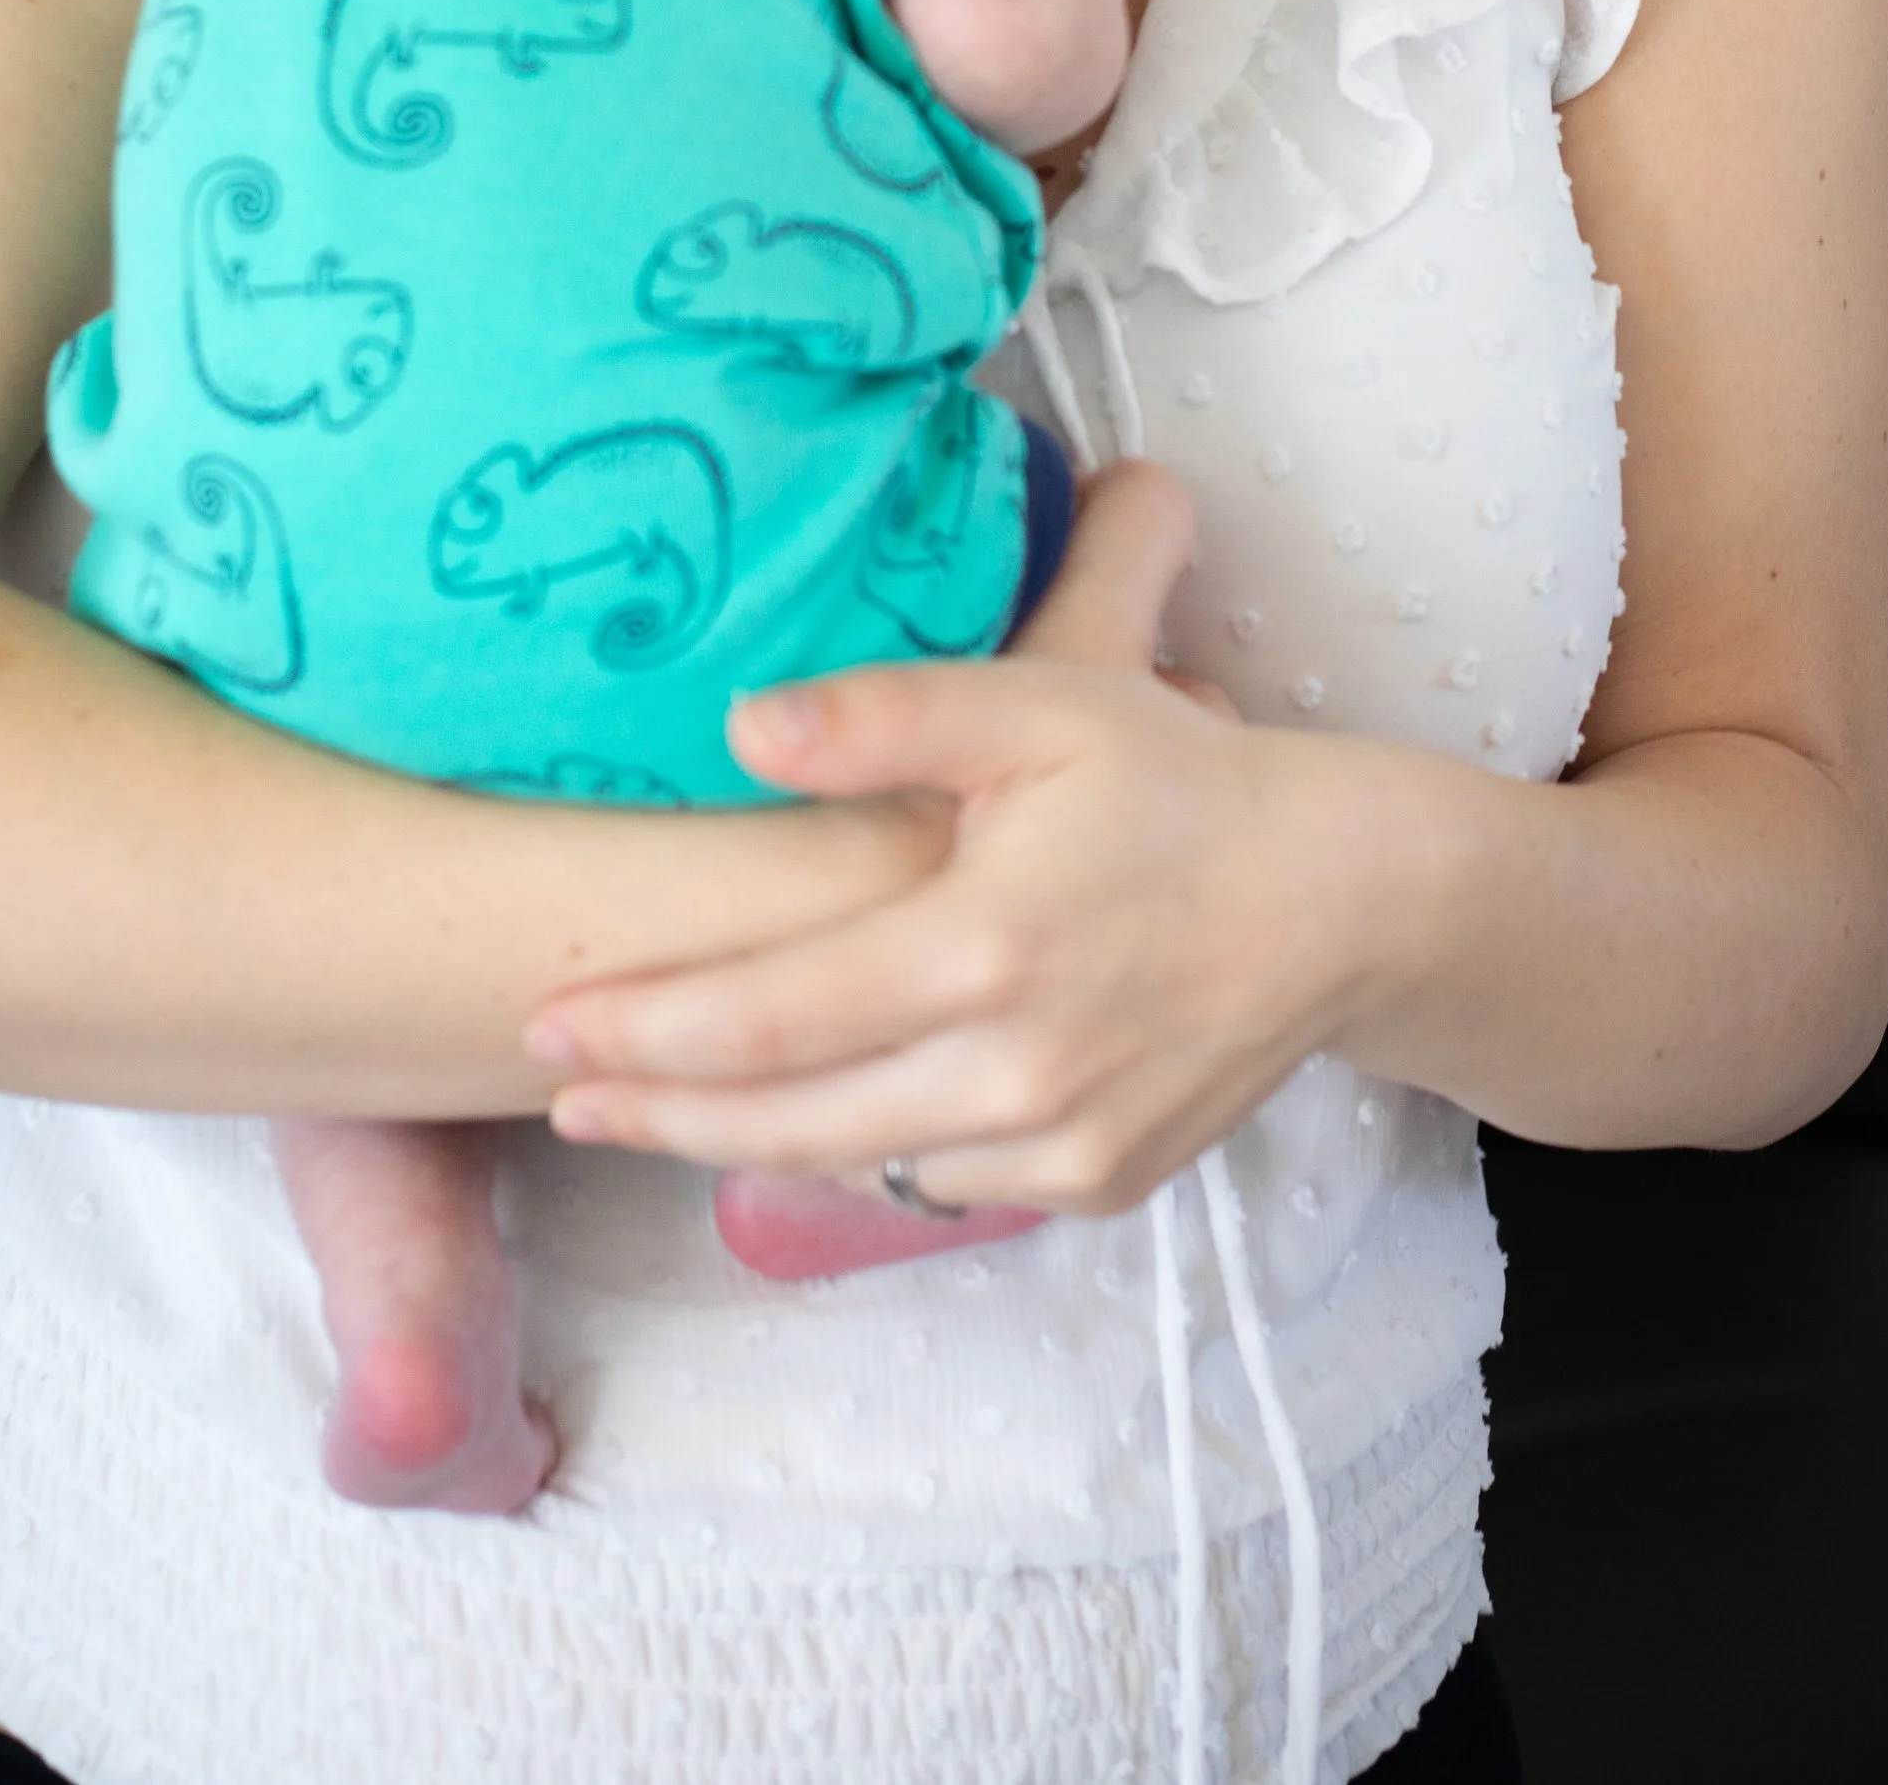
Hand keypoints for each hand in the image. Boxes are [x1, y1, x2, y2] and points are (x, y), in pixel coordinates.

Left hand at [524, 460, 1436, 1215]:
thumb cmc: (1180, 780)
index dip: (644, 1032)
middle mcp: (1011, 1072)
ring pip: (857, 1162)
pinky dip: (869, 1153)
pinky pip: (945, 1180)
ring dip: (742, 1143)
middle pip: (784, 1119)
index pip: (766, 1018)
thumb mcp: (1041, 706)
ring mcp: (1057, 1143)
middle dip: (655, 1112)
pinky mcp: (1096, 1180)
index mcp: (979, 949)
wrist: (1342, 898)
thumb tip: (741, 728)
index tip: (545, 1029)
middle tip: (553, 1099)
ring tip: (651, 1111)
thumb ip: (886, 715)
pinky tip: (821, 1115)